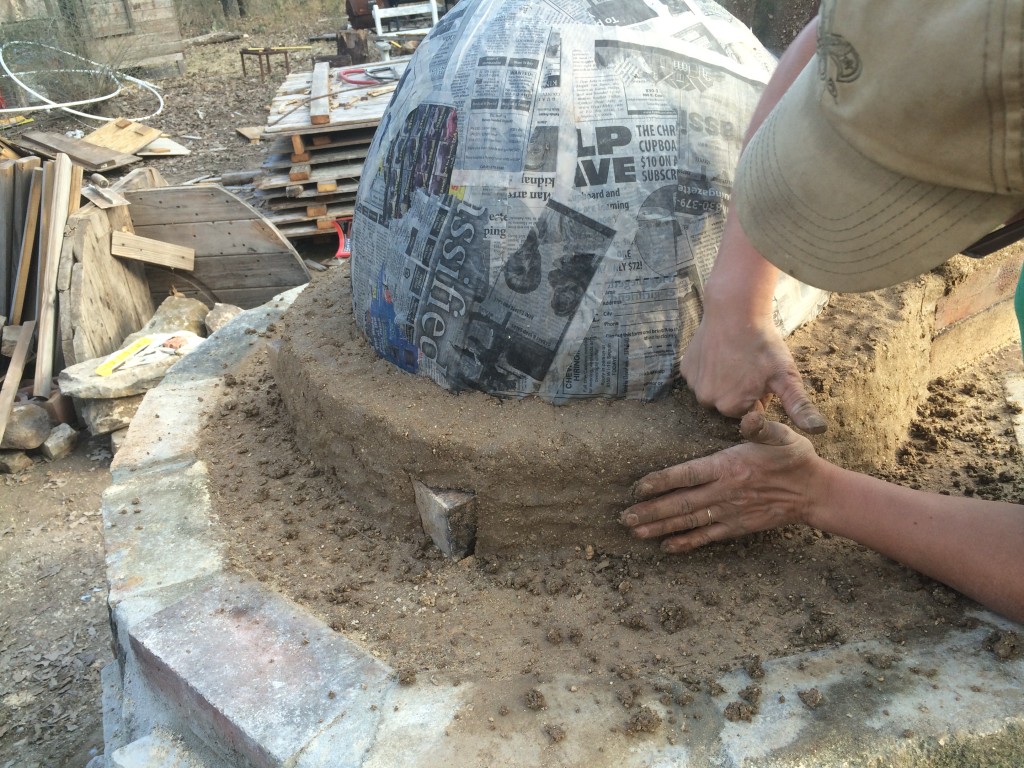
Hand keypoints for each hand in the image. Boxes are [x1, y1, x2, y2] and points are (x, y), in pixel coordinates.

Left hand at [622, 411, 823, 552]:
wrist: (814, 492)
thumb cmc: (794, 458)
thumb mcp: (781, 435)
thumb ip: (761, 427)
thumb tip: (748, 417)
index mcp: (729, 466)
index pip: (688, 474)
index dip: (661, 481)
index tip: (638, 487)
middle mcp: (725, 492)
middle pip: (681, 503)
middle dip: (651, 511)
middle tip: (624, 518)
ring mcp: (730, 512)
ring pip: (689, 522)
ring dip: (661, 528)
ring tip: (636, 532)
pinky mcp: (737, 527)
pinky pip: (707, 537)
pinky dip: (686, 543)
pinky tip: (666, 547)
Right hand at [679, 309, 826, 433]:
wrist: (735, 310)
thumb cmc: (763, 343)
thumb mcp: (786, 376)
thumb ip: (799, 406)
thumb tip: (819, 431)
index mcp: (732, 408)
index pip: (749, 412)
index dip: (760, 395)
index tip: (762, 376)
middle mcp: (708, 401)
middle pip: (730, 404)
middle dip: (742, 391)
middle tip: (751, 366)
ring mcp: (693, 385)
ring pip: (715, 390)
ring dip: (725, 380)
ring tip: (736, 357)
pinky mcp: (685, 369)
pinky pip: (701, 377)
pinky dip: (709, 368)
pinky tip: (721, 352)